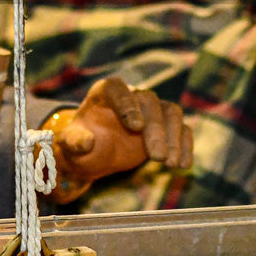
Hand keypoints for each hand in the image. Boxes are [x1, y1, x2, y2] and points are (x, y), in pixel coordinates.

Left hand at [43, 77, 192, 204]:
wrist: (94, 154)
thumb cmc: (80, 144)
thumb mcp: (70, 145)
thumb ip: (75, 142)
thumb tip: (88, 142)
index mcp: (105, 92)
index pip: (118, 89)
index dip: (128, 104)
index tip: (136, 127)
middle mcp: (131, 96)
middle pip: (150, 102)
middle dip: (156, 129)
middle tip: (157, 158)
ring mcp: (151, 110)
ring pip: (171, 112)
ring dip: (174, 138)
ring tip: (171, 164)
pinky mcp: (165, 125)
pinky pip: (181, 129)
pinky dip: (184, 146)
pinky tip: (182, 166)